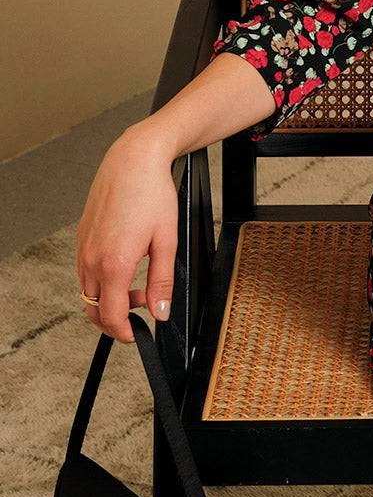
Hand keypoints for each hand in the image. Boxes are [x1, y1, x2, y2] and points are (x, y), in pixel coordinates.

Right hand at [76, 129, 178, 343]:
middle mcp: (92, 259)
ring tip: (138, 285)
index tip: (137, 335)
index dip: (124, 333)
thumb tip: (160, 311)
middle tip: (141, 309)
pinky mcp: (82, 237)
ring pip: (88, 291)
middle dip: (115, 319)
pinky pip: (86, 271)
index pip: (111, 316)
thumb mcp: (167, 241)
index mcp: (114, 264)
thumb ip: (162, 282)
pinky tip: (124, 266)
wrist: (133, 161)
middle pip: (94, 309)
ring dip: (109, 299)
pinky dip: (102, 280)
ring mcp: (83, 248)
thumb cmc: (151, 194)